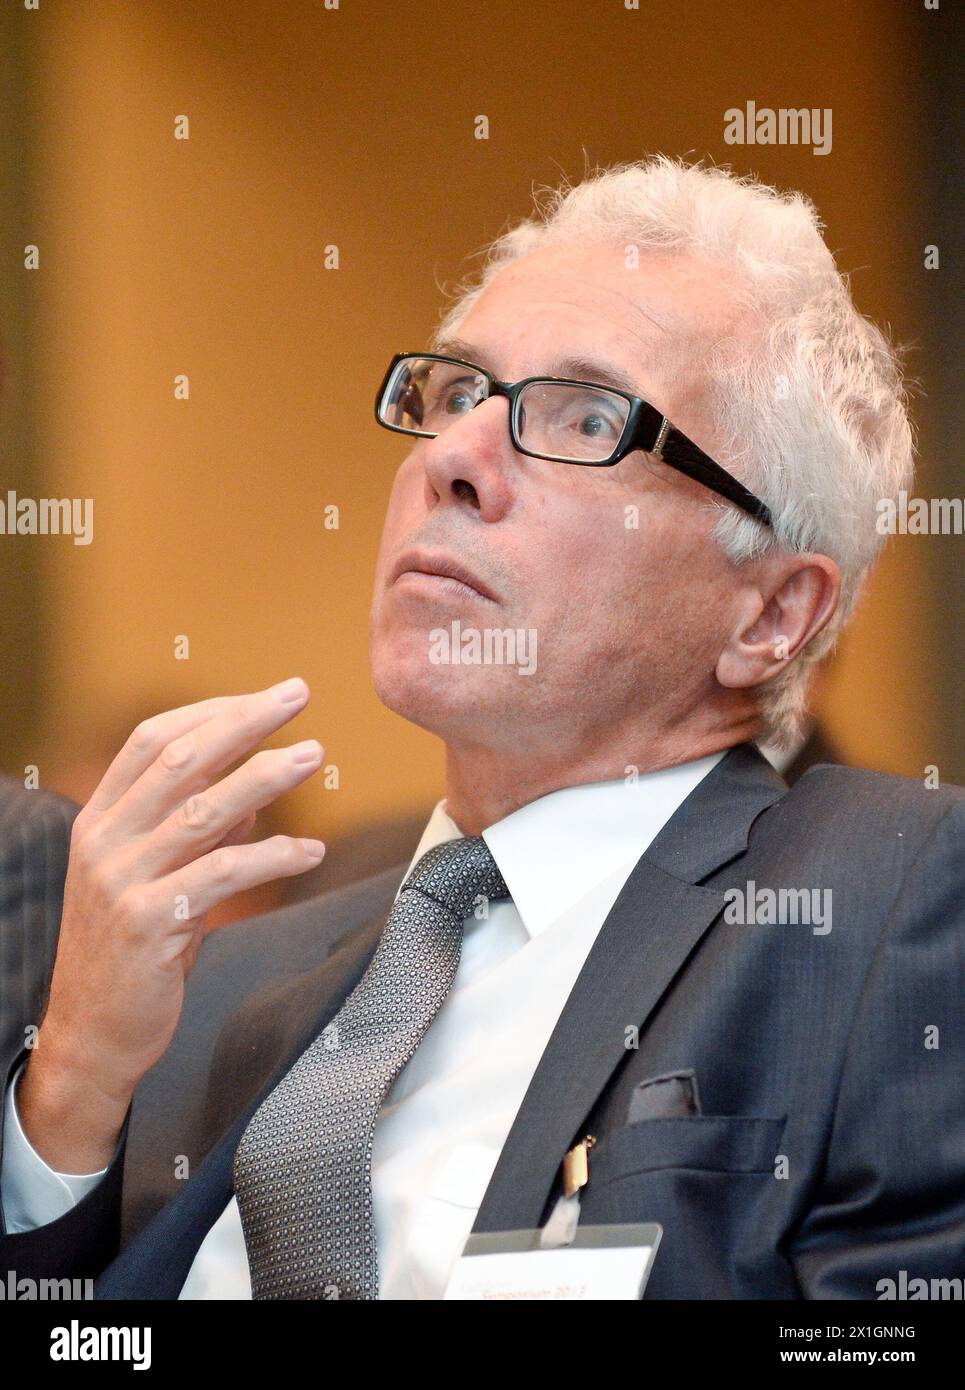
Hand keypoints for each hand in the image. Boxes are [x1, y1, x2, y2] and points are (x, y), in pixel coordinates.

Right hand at [18, 677, 324, 1170]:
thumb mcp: (158, 880)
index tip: (265, 696)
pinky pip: (223, 874)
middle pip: (180, 759)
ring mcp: (123, 881)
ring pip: (204, 810)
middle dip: (244, 721)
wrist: (94, 1035)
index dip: (211, 711)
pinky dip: (273, 856)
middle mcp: (104, 841)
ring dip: (266, 777)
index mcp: (100, 819)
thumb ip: (197, 835)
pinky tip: (311, 851)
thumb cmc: (132, 951)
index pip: (152, 740)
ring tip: (314, 755)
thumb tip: (254, 796)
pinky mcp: (150, 923)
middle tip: (297, 694)